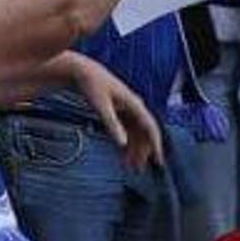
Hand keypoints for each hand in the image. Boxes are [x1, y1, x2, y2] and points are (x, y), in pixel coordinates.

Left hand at [65, 55, 163, 170]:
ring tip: (129, 166)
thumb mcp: (100, 106)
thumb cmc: (91, 85)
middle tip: (137, 169)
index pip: (151, 127)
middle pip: (144, 133)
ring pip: (136, 133)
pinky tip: (122, 153)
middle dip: (143, 151)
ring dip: (134, 148)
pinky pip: (128, 129)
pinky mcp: (120, 110)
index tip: (158, 161)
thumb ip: (112, 124)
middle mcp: (135, 106)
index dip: (155, 145)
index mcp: (135, 104)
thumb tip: (123, 144)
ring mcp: (128, 108)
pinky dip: (127, 141)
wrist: (82, 71)